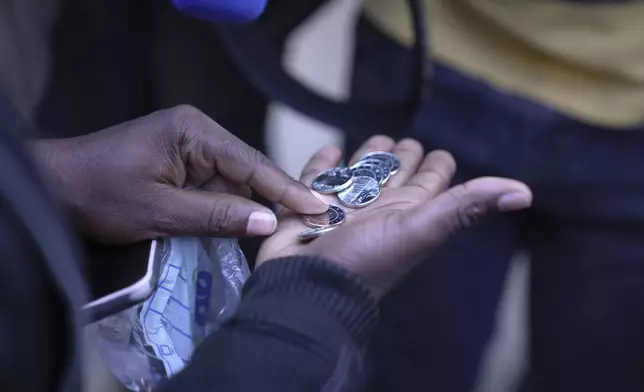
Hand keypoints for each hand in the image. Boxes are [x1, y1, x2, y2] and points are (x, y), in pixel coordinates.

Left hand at [30, 105, 326, 242]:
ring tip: (289, 224)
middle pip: (246, 170)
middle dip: (272, 197)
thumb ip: (217, 215)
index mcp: (193, 131)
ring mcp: (188, 147)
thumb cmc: (99, 195)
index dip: (286, 188)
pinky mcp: (181, 164)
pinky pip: (215, 186)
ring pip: (233, 181)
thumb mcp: (160, 211)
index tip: (319, 205)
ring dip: (250, 205)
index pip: (251, 162)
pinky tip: (245, 223)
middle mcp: (197, 132)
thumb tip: (269, 222)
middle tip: (312, 219)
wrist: (53, 188)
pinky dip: (227, 206)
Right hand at [257, 136, 531, 297]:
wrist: (306, 289)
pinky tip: (330, 152)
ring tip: (375, 140)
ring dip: (367, 156)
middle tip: (405, 141)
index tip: (441, 153)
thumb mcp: (421, 230)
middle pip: (394, 174)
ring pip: (358, 174)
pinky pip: (316, 179)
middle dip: (401, 156)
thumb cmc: (364, 260)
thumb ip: (464, 206)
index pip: (429, 181)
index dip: (438, 166)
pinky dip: (323, 165)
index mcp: (407, 211)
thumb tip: (525, 193)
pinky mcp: (306, 206)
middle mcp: (377, 207)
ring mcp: (341, 207)